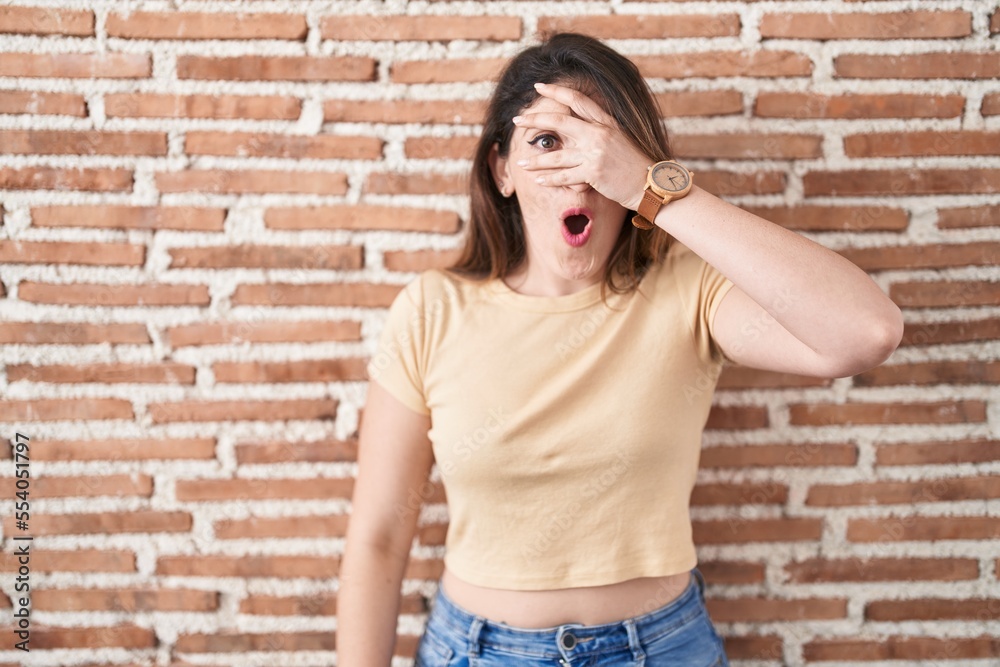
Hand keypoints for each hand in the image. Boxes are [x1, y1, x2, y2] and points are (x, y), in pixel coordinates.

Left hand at [512, 82, 653, 210]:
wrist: (652, 183)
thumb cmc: (636, 165)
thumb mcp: (621, 140)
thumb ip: (600, 132)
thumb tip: (580, 128)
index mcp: (606, 122)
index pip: (578, 100)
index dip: (557, 91)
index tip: (539, 86)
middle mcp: (599, 133)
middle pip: (559, 121)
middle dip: (535, 119)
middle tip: (518, 120)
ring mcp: (595, 152)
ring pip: (557, 155)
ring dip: (536, 161)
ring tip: (521, 164)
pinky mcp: (593, 172)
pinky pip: (564, 176)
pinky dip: (549, 180)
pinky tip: (538, 181)